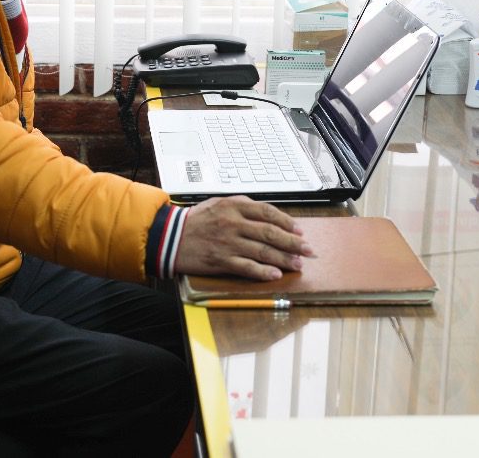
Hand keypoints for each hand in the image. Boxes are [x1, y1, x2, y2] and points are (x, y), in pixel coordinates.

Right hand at [173, 195, 313, 280]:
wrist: (169, 236)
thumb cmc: (195, 221)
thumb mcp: (218, 204)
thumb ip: (242, 207)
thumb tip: (268, 216)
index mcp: (234, 206)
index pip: (268, 213)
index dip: (288, 222)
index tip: (300, 231)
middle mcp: (233, 223)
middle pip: (271, 233)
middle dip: (294, 243)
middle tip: (308, 250)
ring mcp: (228, 242)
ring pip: (263, 251)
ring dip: (284, 259)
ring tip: (297, 264)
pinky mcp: (221, 260)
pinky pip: (247, 267)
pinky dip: (263, 271)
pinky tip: (275, 275)